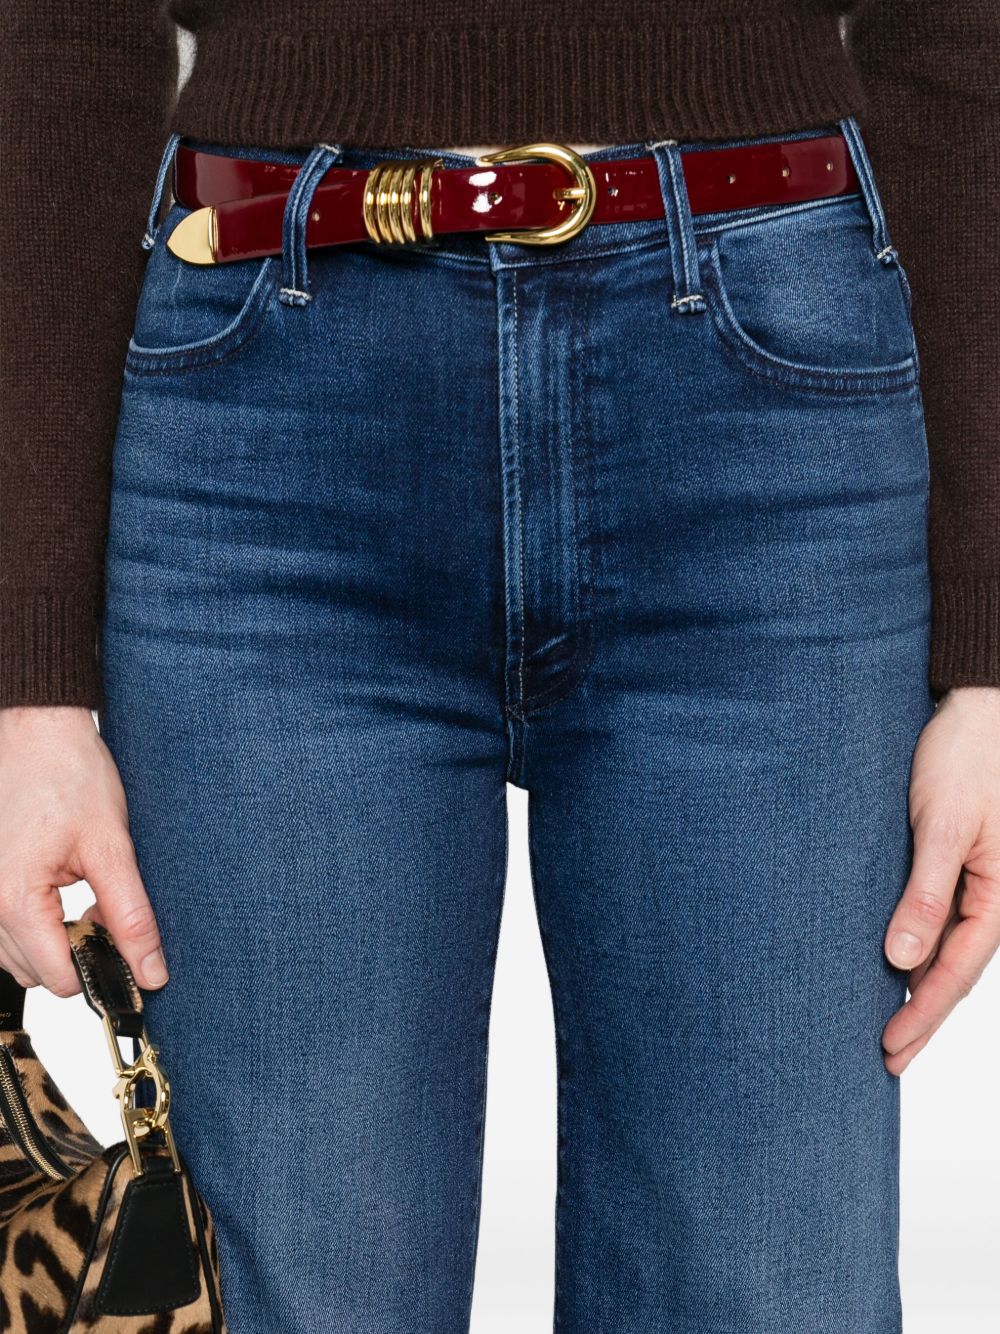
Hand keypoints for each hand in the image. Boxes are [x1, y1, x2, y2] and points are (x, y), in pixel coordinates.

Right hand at [0, 706, 166, 996]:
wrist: (37, 730)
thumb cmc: (68, 774)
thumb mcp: (112, 846)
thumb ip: (131, 916)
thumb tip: (150, 971)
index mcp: (14, 900)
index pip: (59, 978)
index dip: (100, 967)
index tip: (127, 944)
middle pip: (37, 972)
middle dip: (78, 951)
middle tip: (106, 907)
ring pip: (18, 955)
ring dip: (55, 940)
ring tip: (83, 893)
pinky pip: (6, 929)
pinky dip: (35, 923)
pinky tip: (60, 889)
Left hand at [883, 686, 999, 1073]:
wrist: (977, 709)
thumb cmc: (965, 757)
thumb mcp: (944, 825)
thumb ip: (925, 892)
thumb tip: (901, 959)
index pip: (957, 973)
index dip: (922, 1014)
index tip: (889, 1049)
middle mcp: (996, 897)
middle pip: (955, 973)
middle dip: (922, 1018)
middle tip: (885, 1061)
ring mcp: (978, 883)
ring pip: (949, 951)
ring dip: (920, 990)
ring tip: (888, 1029)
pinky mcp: (958, 864)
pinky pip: (942, 921)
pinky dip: (920, 951)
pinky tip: (897, 968)